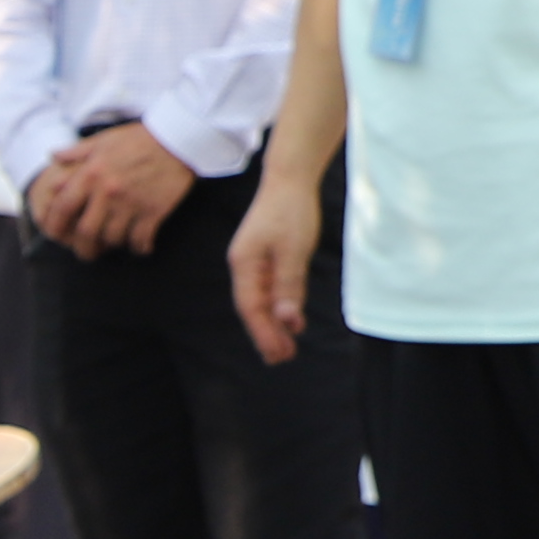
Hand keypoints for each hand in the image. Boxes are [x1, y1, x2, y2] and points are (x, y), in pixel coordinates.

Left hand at [34, 125, 198, 255]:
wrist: (178, 138)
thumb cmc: (140, 138)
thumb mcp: (104, 140)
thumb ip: (76, 152)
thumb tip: (52, 156)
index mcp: (91, 174)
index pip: (62, 208)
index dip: (55, 226)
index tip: (55, 235)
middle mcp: (108, 191)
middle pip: (86, 232)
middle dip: (83, 248)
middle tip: (86, 252)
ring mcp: (131, 203)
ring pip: (112, 238)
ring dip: (112, 245)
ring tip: (115, 243)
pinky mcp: (154, 211)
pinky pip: (140, 239)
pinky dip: (139, 247)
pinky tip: (140, 246)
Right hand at [228, 175, 325, 363]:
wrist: (290, 178)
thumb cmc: (291, 210)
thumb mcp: (294, 250)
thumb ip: (289, 286)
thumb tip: (287, 321)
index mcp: (244, 264)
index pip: (250, 307)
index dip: (263, 333)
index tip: (277, 354)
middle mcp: (245, 266)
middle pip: (253, 308)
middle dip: (267, 335)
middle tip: (282, 359)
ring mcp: (254, 261)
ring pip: (261, 300)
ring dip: (273, 324)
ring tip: (286, 347)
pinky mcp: (267, 257)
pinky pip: (270, 289)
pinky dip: (279, 307)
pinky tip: (288, 319)